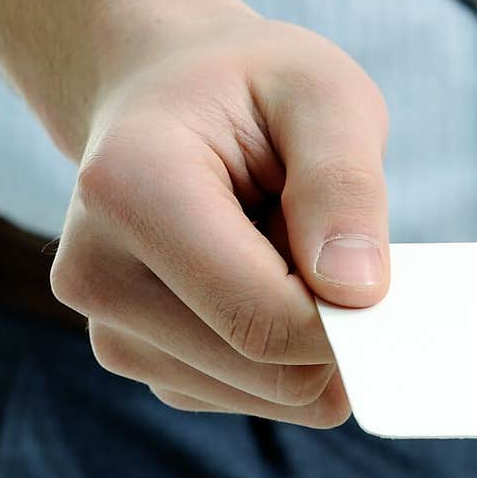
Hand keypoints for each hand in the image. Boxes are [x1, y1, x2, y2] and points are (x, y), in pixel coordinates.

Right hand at [50, 3, 390, 425]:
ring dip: (303, 332)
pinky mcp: (132, 357)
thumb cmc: (246, 83)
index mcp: (128, 189)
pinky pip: (246, 395)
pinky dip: (278, 348)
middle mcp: (95, 273)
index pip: (262, 317)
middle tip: (321, 231)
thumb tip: (358, 294)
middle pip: (265, 367)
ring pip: (263, 394)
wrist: (160, 90)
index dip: (348, 311)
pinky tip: (256, 271)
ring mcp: (106, 326)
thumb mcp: (320, 92)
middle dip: (328, 318)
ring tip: (276, 238)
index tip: (381, 264)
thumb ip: (343, 184)